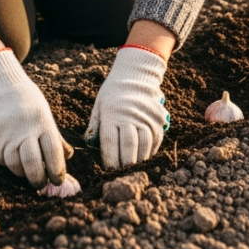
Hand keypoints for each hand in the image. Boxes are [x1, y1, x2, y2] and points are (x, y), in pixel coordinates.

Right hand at [0, 49, 71, 186]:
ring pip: (15, 166)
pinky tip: (12, 155)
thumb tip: (68, 157)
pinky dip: (8, 162)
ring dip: (22, 173)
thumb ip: (55, 136)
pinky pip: (2, 159)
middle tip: (41, 184)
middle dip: (38, 179)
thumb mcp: (45, 114)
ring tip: (27, 171)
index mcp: (42, 123)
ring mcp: (6, 135)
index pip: (53, 152)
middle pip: (33, 164)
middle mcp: (24, 130)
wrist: (0, 85)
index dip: (57, 170)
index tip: (59, 180)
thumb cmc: (27, 102)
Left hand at [85, 46, 170, 168]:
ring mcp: (145, 117)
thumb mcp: (98, 108)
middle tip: (120, 172)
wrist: (134, 77)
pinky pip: (155, 141)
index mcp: (111, 114)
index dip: (110, 160)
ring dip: (138, 160)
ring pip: (144, 146)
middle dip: (124, 164)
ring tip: (131, 166)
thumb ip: (95, 128)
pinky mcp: (157, 119)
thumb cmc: (112, 96)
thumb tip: (91, 148)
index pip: (110, 143)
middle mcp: (129, 115)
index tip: (108, 169)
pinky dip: (149, 152)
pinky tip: (142, 156)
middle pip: (129, 147)